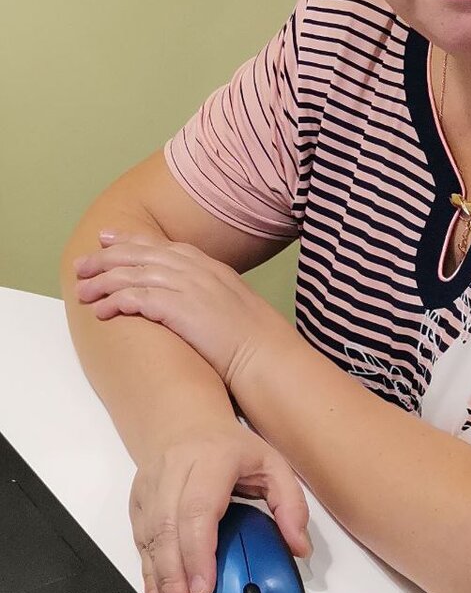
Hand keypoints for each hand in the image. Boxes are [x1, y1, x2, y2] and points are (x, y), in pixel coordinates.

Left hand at [74, 232, 284, 390]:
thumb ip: (208, 291)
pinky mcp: (181, 308)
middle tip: (82, 263)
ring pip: (135, 274)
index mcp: (209, 266)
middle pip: (142, 254)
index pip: (162, 245)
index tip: (108, 239)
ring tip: (82, 291)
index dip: (132, 240)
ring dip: (104, 282)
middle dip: (107, 257)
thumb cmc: (251, 338)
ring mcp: (189, 287)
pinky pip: (139, 298)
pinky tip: (100, 311)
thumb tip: (188, 299)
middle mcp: (197, 270)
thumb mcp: (231, 302)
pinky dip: (116, 302)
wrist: (266, 354)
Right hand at [129, 421, 309, 592]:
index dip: (199, 551)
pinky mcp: (139, 499)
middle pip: (169, 526)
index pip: (199, 508)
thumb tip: (300, 545)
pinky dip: (147, 568)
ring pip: (150, 534)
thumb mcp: (272, 464)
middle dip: (175, 573)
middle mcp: (177, 468)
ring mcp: (153, 483)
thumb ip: (291, 503)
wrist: (187, 423)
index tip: (204, 587)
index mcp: (214, 457)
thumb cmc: (231, 448)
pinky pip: (139, 538)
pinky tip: (157, 591)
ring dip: (160, 575)